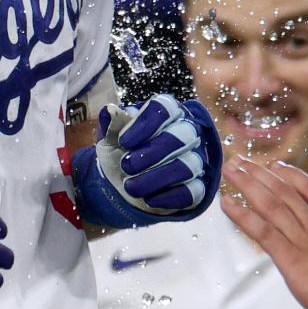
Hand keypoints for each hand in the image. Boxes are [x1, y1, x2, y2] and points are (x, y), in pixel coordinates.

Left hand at [71, 93, 219, 227]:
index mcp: (165, 112)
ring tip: (130, 186)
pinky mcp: (198, 186)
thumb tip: (110, 110)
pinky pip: (194, 191)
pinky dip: (169, 197)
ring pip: (188, 165)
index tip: (123, 142)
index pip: (164, 108)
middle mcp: (186, 132)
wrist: (121, 184)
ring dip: (156, 178)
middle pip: (181, 136)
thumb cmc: (120, 152)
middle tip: (126, 166)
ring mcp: (195, 158)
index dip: (143, 125)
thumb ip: (111, 124)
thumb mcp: (109, 138)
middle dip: (151, 154)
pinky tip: (149, 199)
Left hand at [221, 157, 307, 308]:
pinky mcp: (291, 258)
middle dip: (261, 174)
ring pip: (272, 204)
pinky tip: (226, 204)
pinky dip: (242, 215)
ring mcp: (304, 241)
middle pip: (286, 192)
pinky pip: (262, 231)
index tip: (277, 165)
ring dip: (248, 184)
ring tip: (230, 170)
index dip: (293, 176)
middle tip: (241, 160)